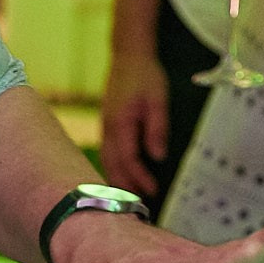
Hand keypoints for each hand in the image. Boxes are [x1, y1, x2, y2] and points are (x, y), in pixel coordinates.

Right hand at [99, 49, 170, 196]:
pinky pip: (107, 153)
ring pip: (106, 162)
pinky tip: (122, 176)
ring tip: (130, 198)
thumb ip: (157, 128)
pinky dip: (114, 168)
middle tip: (140, 206)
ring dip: (117, 181)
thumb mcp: (158, 99)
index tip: (154, 190)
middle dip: (125, 188)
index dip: (140, 178)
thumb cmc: (145, 75)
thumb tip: (158, 157)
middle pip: (112, 166)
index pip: (128, 160)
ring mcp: (105, 127)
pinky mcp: (107, 125)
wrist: (128, 56)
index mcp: (120, 124)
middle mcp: (108, 129)